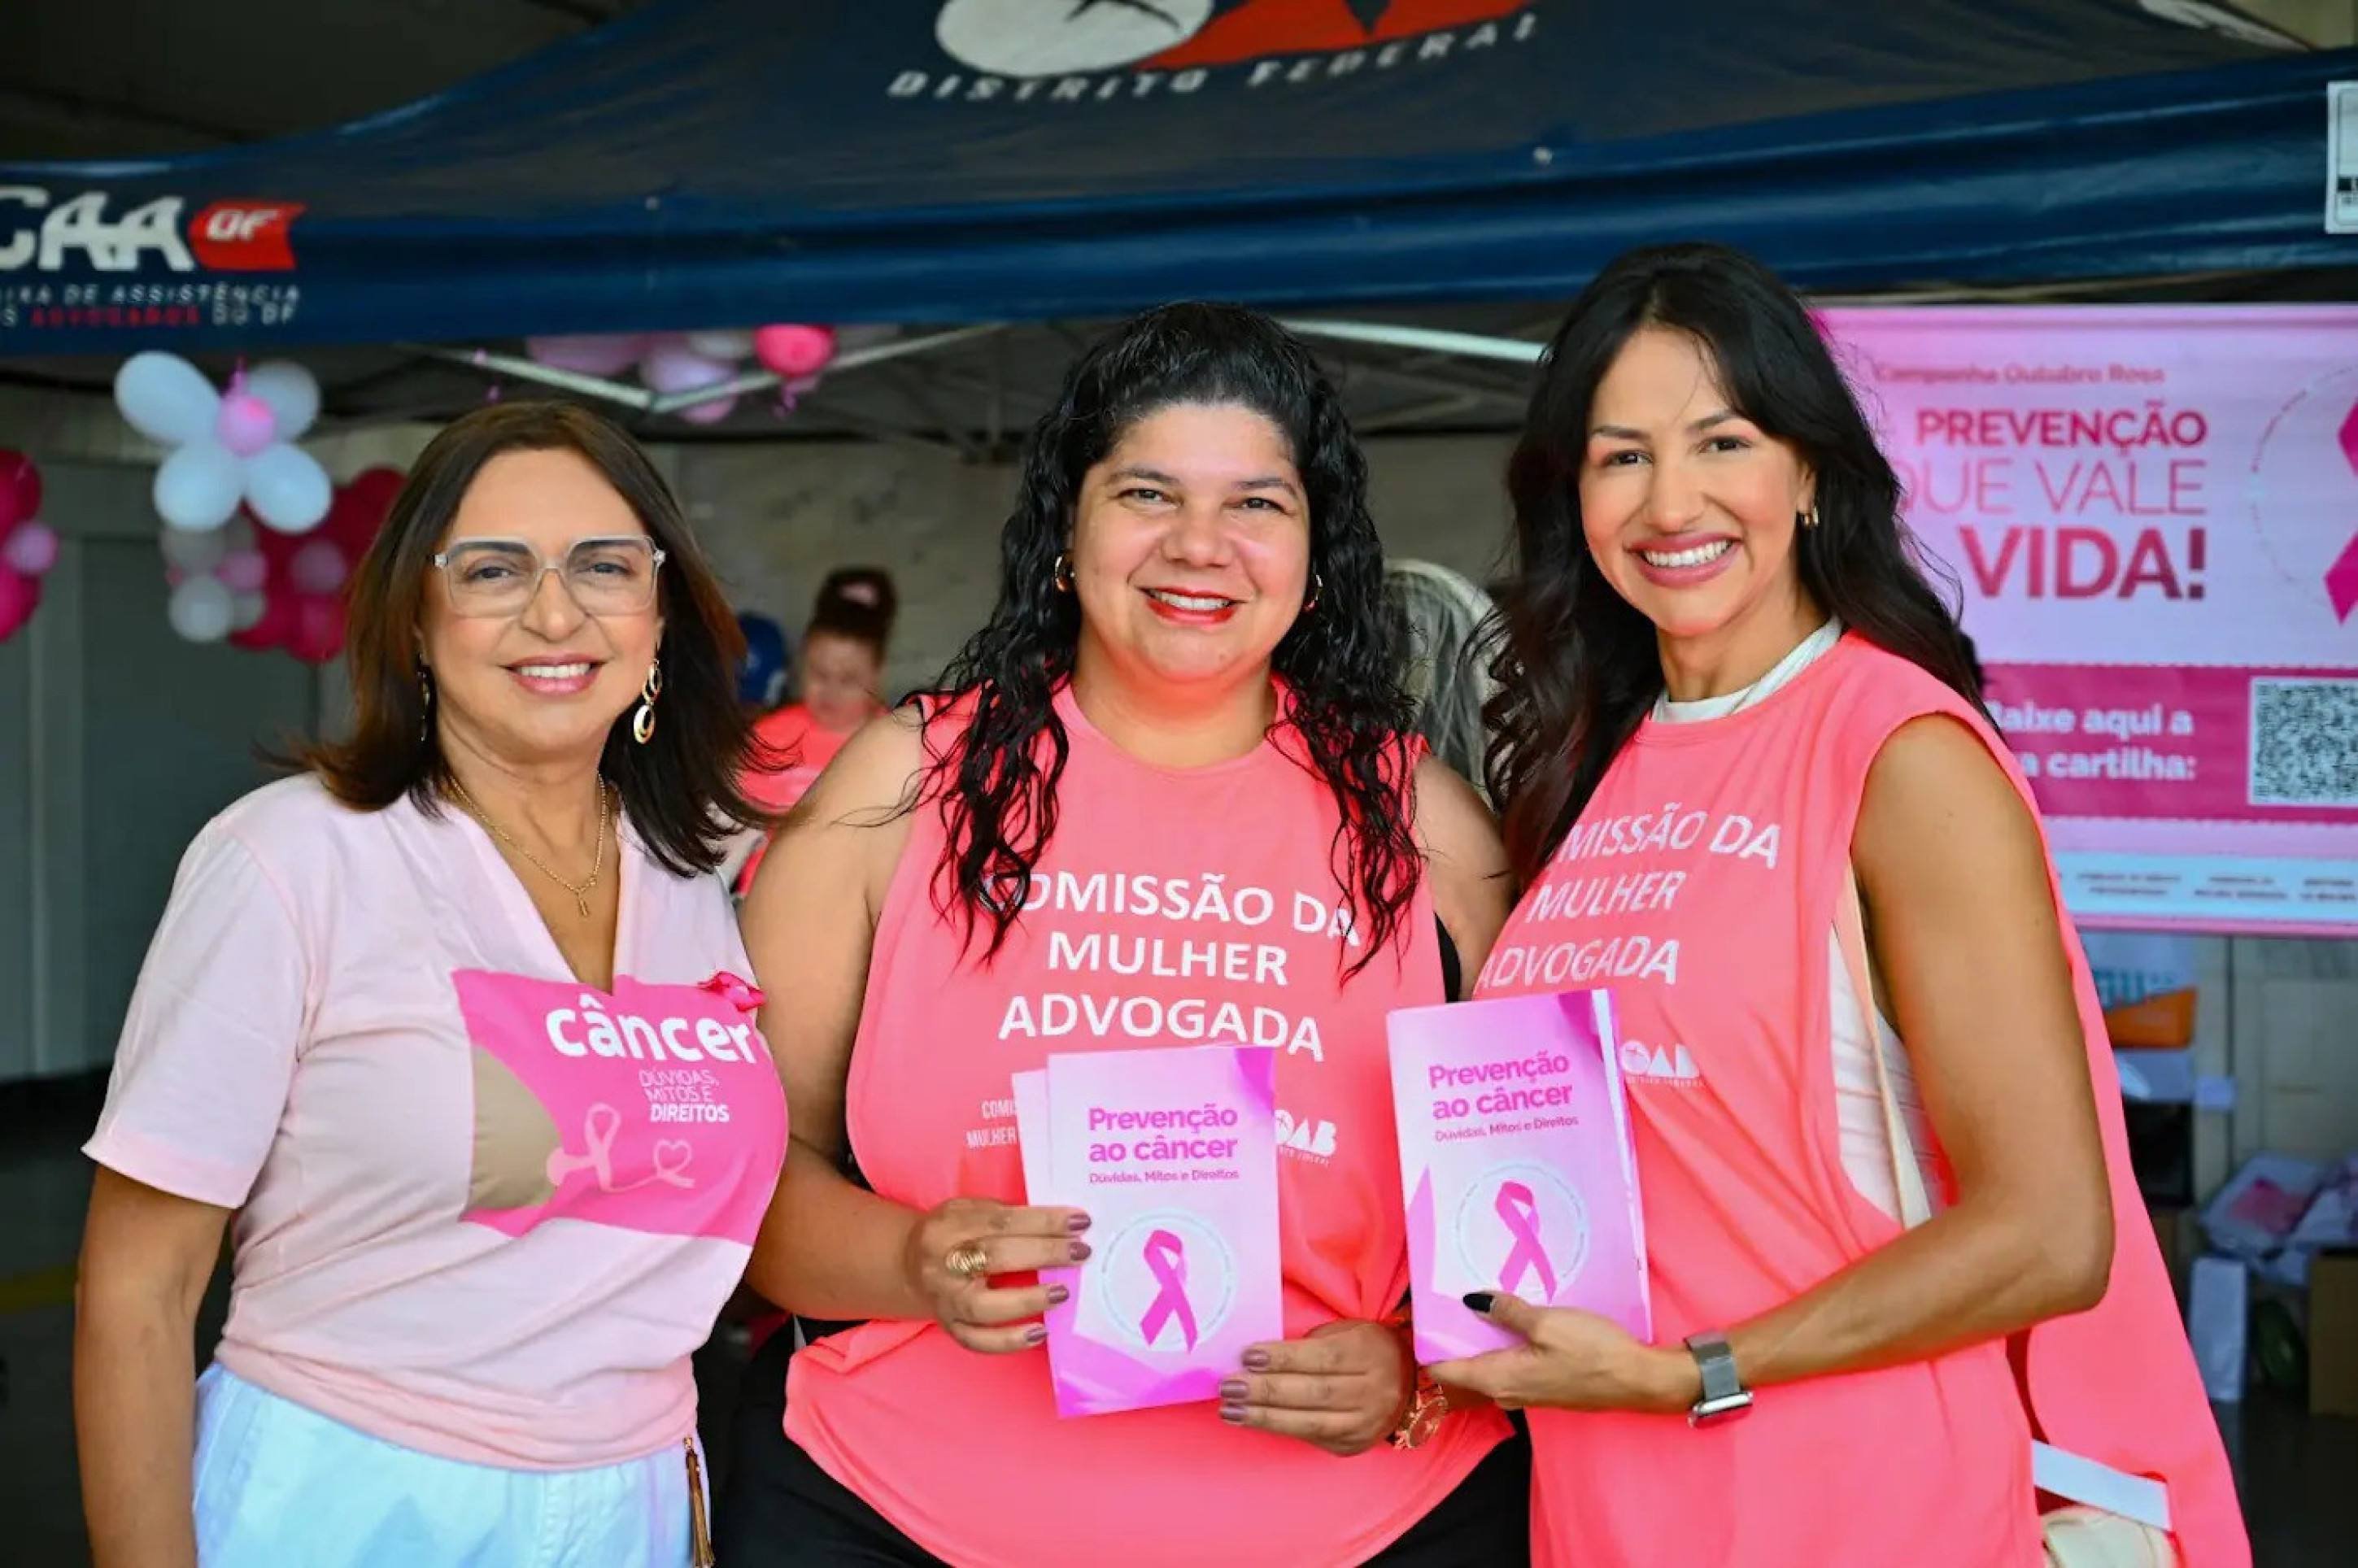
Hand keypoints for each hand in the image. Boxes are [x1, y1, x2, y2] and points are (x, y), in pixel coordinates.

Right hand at [903, 1197, 1091, 1354]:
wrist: (908, 1265)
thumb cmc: (952, 1233)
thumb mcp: (967, 1210)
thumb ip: (1003, 1215)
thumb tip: (1059, 1225)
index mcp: (949, 1225)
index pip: (1001, 1221)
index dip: (1042, 1221)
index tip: (1080, 1222)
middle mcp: (942, 1263)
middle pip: (994, 1258)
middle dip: (1043, 1254)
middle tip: (1081, 1252)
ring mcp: (944, 1300)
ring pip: (984, 1306)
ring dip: (1028, 1300)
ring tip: (1063, 1293)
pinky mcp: (949, 1327)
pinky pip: (978, 1341)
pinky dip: (1009, 1341)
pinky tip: (1039, 1333)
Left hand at [1218, 1319, 1412, 1456]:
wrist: (1408, 1385)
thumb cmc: (1364, 1349)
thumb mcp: (1346, 1333)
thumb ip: (1310, 1346)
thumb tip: (1257, 1358)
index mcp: (1370, 1354)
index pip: (1323, 1358)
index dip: (1284, 1359)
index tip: (1248, 1356)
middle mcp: (1373, 1392)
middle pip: (1314, 1393)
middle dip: (1267, 1390)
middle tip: (1229, 1386)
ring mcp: (1364, 1424)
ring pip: (1310, 1422)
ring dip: (1264, 1417)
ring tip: (1229, 1410)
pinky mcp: (1352, 1445)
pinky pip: (1310, 1438)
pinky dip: (1277, 1429)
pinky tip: (1250, 1421)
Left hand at [1430, 1293, 1698, 1414]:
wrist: (1638, 1380)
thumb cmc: (1593, 1352)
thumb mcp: (1548, 1323)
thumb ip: (1507, 1312)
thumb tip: (1471, 1300)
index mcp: (1498, 1379)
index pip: (1444, 1370)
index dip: (1428, 1342)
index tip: (1419, 1311)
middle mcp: (1505, 1392)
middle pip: (1462, 1366)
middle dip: (1451, 1334)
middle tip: (1444, 1295)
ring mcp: (1524, 1391)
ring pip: (1486, 1363)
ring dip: (1479, 1337)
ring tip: (1472, 1299)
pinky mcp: (1542, 1385)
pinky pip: (1507, 1364)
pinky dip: (1500, 1343)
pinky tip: (1507, 1318)